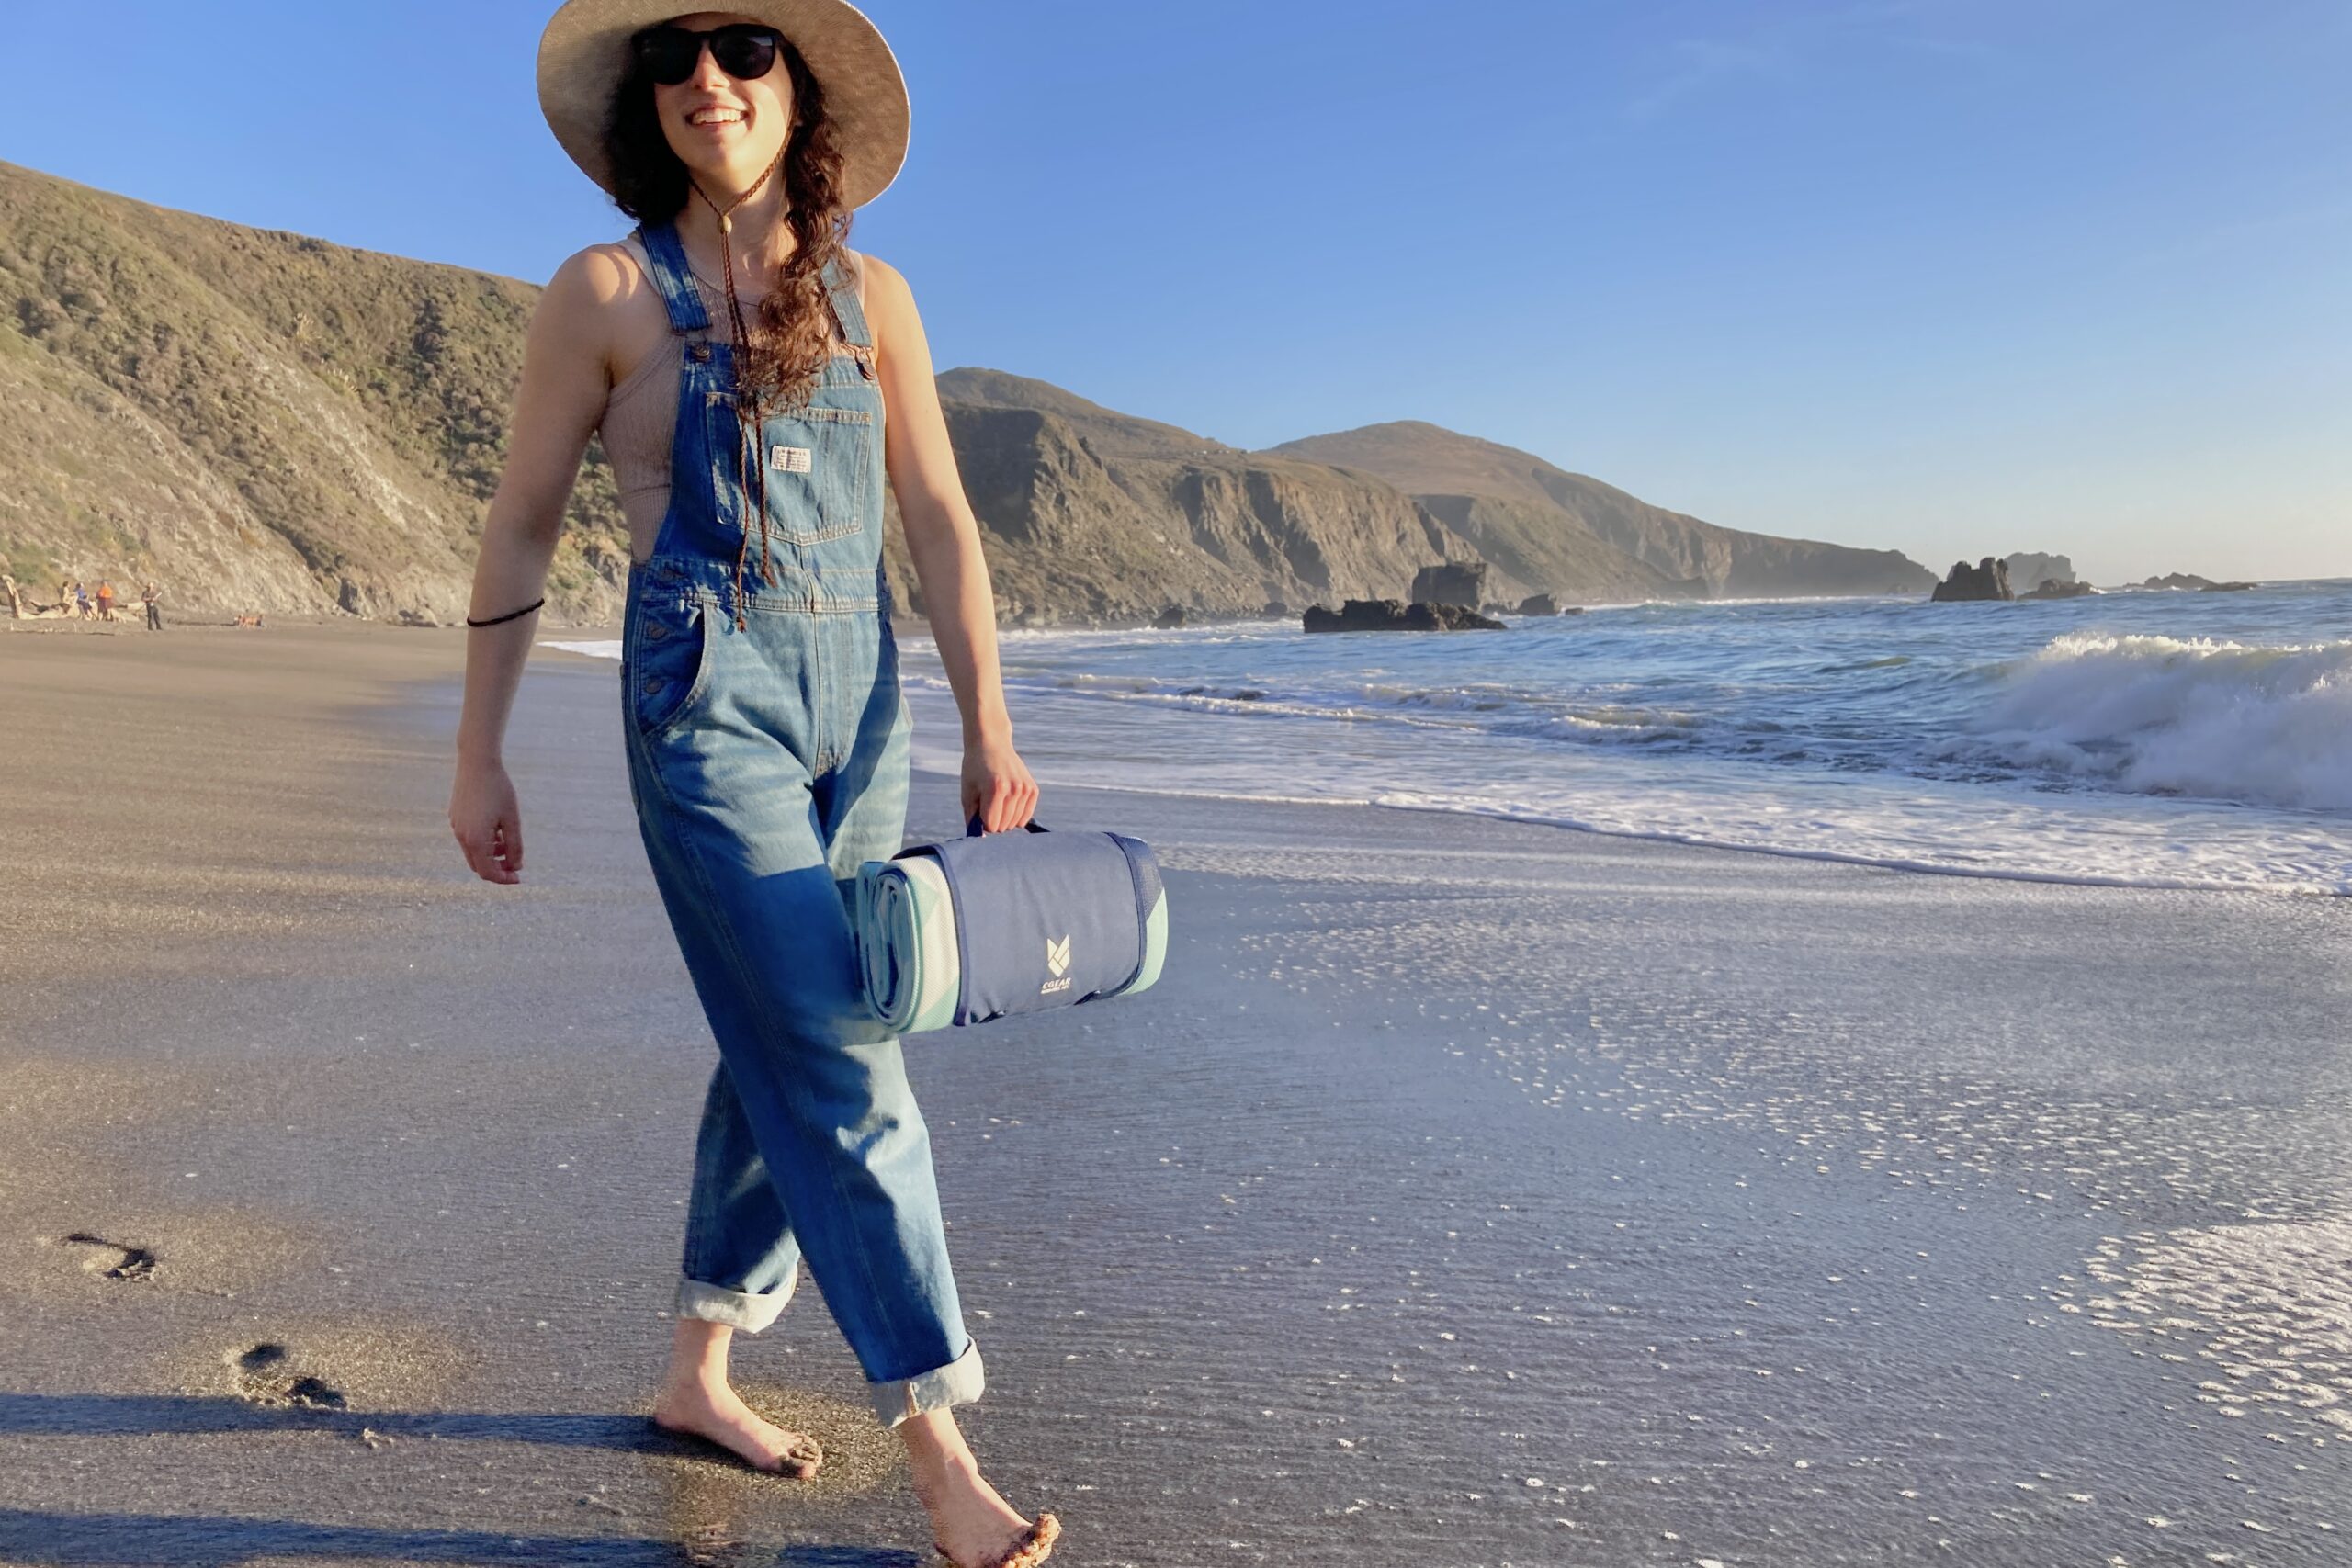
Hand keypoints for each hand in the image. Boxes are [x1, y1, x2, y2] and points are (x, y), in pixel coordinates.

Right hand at [450, 758, 524, 883]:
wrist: (477, 762)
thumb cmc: (499, 789)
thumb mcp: (512, 819)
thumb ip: (515, 846)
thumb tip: (516, 867)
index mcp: (475, 839)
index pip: (488, 872)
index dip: (503, 878)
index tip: (518, 878)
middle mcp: (461, 836)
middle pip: (478, 866)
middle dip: (497, 868)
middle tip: (515, 865)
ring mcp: (456, 826)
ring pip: (473, 852)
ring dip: (491, 854)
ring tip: (508, 843)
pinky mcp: (455, 817)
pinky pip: (469, 838)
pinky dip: (483, 842)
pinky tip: (497, 831)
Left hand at [961, 735, 1037, 832]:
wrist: (991, 743)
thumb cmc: (975, 768)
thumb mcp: (967, 791)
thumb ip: (972, 816)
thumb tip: (980, 838)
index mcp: (995, 789)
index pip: (991, 825)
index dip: (982, 823)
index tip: (978, 812)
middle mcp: (1014, 789)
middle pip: (1004, 826)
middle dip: (993, 822)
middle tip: (987, 804)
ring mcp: (1025, 789)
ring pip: (1015, 823)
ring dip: (1004, 819)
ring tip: (997, 801)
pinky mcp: (1032, 789)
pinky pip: (1026, 816)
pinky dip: (1017, 816)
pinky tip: (1008, 805)